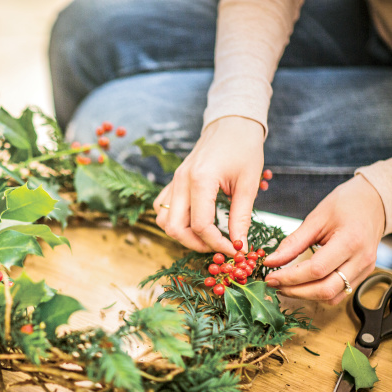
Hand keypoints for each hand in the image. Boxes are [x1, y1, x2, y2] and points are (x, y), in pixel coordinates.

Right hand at [153, 116, 264, 254]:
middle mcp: (181, 181)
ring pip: (163, 220)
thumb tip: (239, 245)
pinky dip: (173, 220)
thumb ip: (241, 217)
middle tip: (218, 246)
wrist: (231, 124)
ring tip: (205, 236)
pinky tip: (192, 221)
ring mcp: (174, 181)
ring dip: (181, 234)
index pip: (200, 225)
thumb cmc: (244, 148)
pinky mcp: (173, 181)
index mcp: (200, 180)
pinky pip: (161, 208)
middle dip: (196, 244)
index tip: (234, 249)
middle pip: (175, 228)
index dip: (217, 243)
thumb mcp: (248, 184)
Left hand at [263, 175, 384, 304]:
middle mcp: (361, 260)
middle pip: (325, 289)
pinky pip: (339, 293)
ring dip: (305, 295)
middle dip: (295, 291)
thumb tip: (271, 261)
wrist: (373, 202)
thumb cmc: (345, 204)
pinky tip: (302, 285)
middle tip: (273, 284)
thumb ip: (293, 242)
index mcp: (350, 241)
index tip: (270, 277)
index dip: (290, 277)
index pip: (316, 270)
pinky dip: (318, 293)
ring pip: (332, 296)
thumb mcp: (316, 218)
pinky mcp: (362, 274)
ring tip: (285, 286)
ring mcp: (364, 269)